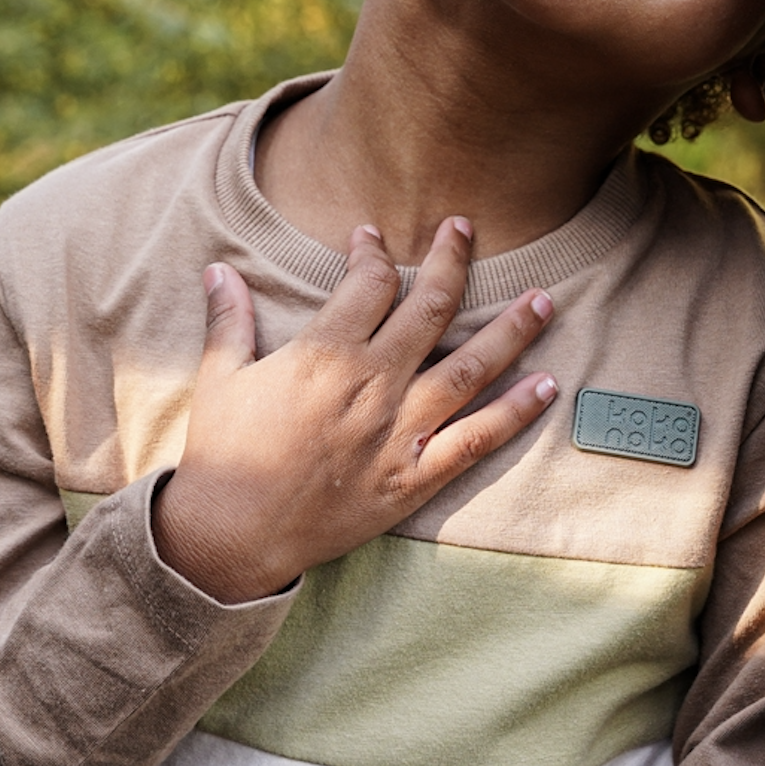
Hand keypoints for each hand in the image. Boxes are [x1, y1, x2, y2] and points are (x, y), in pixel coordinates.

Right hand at [151, 219, 556, 602]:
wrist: (234, 535)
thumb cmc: (223, 453)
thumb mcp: (220, 377)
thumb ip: (228, 318)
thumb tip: (218, 267)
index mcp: (325, 353)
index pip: (368, 282)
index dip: (373, 252)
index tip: (373, 237)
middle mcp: (373, 383)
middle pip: (430, 307)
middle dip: (452, 261)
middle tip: (466, 229)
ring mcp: (400, 430)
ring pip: (469, 366)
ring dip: (510, 330)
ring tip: (543, 300)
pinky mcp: (414, 477)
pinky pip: (476, 439)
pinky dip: (515, 412)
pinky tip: (546, 386)